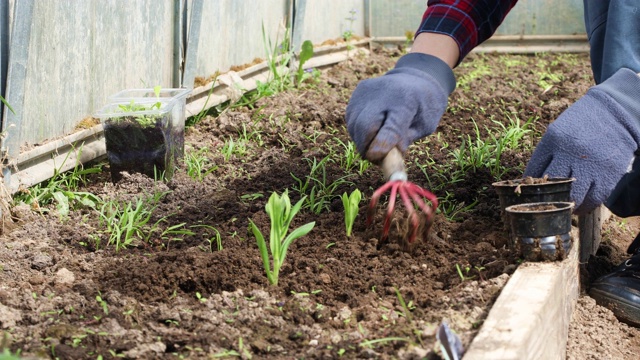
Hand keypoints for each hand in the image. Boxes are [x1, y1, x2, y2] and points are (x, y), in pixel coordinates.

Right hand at [345, 53, 455, 162]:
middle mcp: (385, 92)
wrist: (415, 77)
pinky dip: (359, 130)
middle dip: (366, 147)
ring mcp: (368, 90)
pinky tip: (371, 130)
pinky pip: (352, 119)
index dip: (382, 143)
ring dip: (362, 140)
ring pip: (355, 125)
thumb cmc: (422, 107)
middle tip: (375, 158)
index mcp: (407, 101)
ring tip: (376, 143)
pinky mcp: (358, 91)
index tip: (375, 157)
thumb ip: (405, 139)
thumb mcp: (424, 125)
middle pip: (365, 125)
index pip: (392, 126)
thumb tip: (383, 155)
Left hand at [525, 69, 639, 213]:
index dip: (529, 186)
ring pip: (574, 197)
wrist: (614, 114)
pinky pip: (594, 199)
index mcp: (553, 141)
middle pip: (552, 187)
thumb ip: (547, 153)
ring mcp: (591, 165)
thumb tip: (532, 179)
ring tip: (562, 209)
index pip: (534, 171)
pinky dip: (585, 207)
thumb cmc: (580, 124)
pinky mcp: (608, 174)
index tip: (528, 194)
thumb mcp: (557, 131)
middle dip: (546, 200)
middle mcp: (570, 154)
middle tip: (544, 206)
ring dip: (566, 207)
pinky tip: (580, 208)